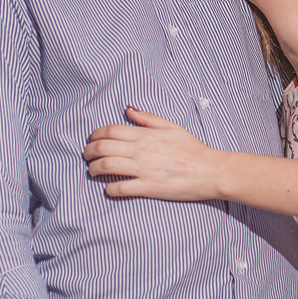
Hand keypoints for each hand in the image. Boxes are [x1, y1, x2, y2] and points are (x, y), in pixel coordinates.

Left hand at [83, 107, 222, 200]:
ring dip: (94, 169)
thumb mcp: (171, 127)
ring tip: (92, 171)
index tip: (91, 139)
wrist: (209, 170)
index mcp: (146, 134)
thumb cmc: (192, 149)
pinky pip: (121, 188)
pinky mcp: (148, 187)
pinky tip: (109, 188)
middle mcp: (141, 150)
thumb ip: (148, 118)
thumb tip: (128, 109)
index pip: (110, 130)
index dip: (95, 134)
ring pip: (107, 167)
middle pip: (104, 147)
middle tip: (87, 155)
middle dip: (89, 151)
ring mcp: (144, 169)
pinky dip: (110, 189)